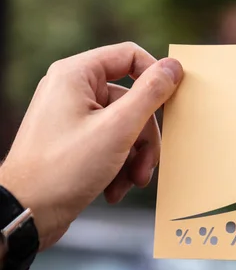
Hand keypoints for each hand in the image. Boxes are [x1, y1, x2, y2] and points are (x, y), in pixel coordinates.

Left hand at [0, 42, 182, 249]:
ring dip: (134, 157)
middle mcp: (72, 90)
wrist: (26, 213)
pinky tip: (115, 188)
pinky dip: (119, 166)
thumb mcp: (119, 128)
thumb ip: (150, 93)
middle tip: (146, 165)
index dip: (155, 78)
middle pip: (132, 101)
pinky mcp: (75, 141)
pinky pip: (111, 143)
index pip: (130, 56)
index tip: (171, 105)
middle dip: (144, 138)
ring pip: (125, 126)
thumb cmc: (65, 168)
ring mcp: (72, 117)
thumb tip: (174, 66)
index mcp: (76, 75)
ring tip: (130, 182)